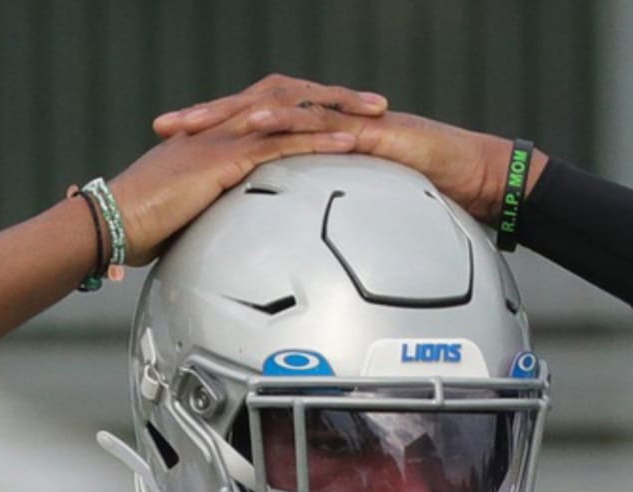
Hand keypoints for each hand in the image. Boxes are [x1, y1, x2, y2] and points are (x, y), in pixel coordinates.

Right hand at [109, 102, 360, 265]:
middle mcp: (222, 129)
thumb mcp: (186, 220)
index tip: (343, 117)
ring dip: (339, 111)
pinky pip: (280, 143)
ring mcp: (223, 139)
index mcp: (215, 138)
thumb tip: (230, 240)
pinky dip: (318, 139)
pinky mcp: (223, 159)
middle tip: (375, 104)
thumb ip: (214, 219)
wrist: (110, 222)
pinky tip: (349, 142)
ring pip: (292, 112)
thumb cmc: (138, 227)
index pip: (271, 112)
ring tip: (377, 114)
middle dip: (336, 98)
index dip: (309, 111)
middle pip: (289, 98)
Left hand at [153, 74, 539, 225]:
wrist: (467, 174)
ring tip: (198, 123)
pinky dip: (286, 120)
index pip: (252, 132)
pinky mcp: (365, 126)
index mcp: (312, 139)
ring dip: (233, 112)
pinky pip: (319, 121)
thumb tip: (287, 244)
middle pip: (252, 110)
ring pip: (278, 106)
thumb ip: (320, 218)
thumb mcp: (354, 210)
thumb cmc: (417, 191)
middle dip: (205, 118)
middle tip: (165, 128)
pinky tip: (257, 125)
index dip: (209, 137)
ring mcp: (342, 119)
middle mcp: (321, 122)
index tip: (168, 150)